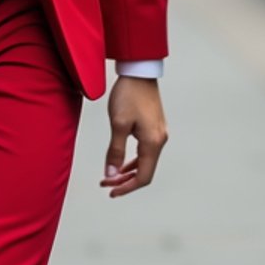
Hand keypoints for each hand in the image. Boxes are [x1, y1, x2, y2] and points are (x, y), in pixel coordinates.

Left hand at [100, 77, 167, 197]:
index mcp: (153, 142)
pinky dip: (133, 160)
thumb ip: (114, 151)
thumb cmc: (129, 95)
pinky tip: (120, 162)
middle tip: (105, 183)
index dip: (127, 188)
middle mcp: (160, 140)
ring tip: (110, 176)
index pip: (143, 176)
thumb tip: (111, 175)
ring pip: (145, 162)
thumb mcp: (118, 124)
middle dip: (125, 181)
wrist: (139, 72)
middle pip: (145, 171)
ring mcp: (159, 134)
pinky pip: (145, 151)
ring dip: (127, 171)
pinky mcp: (154, 128)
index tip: (110, 191)